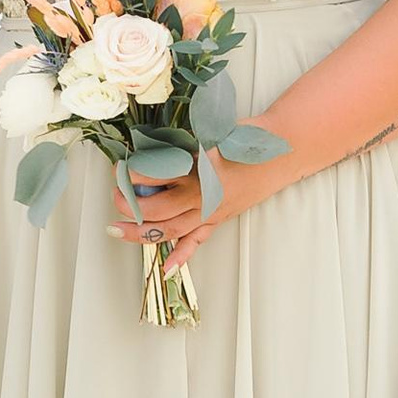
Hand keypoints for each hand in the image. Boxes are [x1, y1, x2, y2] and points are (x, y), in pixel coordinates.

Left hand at [112, 137, 296, 266]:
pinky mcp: (219, 218)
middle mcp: (202, 193)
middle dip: (129, 205)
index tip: (119, 167)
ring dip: (141, 232)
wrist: (282, 150)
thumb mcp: (211, 129)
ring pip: (170, 228)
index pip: (154, 175)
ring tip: (116, 230)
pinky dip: (181, 255)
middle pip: (157, 207)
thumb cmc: (246, 135)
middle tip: (115, 196)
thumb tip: (149, 145)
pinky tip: (165, 268)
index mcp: (198, 167)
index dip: (132, 173)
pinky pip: (197, 240)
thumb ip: (182, 140)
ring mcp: (211, 210)